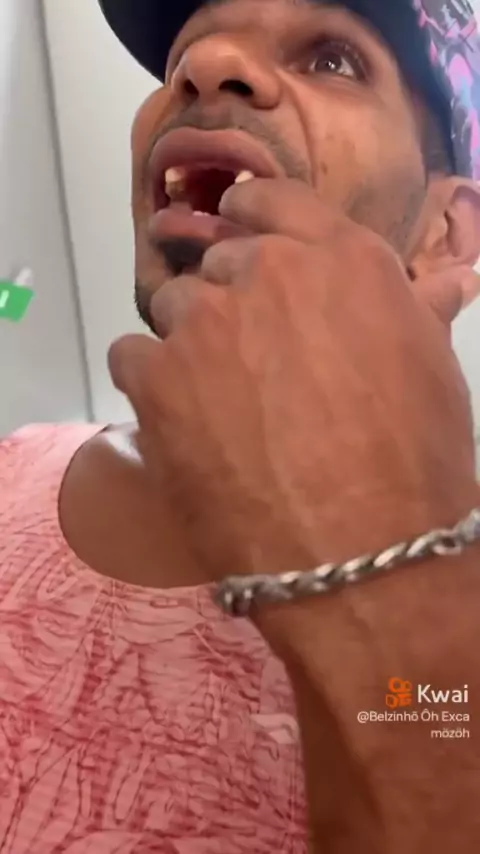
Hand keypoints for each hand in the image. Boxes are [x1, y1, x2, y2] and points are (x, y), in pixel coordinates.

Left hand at [109, 179, 478, 580]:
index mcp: (342, 259)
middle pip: (220, 266)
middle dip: (231, 305)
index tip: (240, 235)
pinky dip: (150, 384)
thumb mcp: (431, 371)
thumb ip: (417, 311)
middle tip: (247, 365)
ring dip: (189, 346)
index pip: (275, 201)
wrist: (362, 553)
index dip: (252, 217)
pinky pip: (132, 356)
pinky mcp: (156, 376)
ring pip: (174, 309)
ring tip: (216, 406)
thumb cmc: (414, 464)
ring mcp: (206, 322)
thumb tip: (449, 280)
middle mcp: (267, 274)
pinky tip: (180, 425)